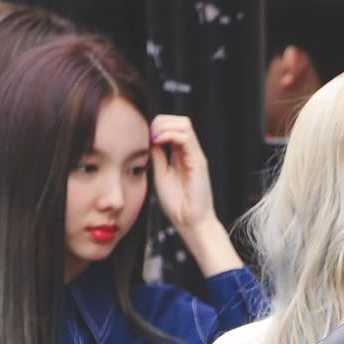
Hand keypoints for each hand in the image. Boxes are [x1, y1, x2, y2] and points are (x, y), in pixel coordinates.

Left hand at [150, 115, 240, 276]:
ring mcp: (195, 156)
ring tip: (154, 138)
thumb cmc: (177, 205)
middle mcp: (190, 153)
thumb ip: (157, 156)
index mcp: (181, 155)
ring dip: (165, 126)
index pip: (172, 127)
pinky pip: (186, 137)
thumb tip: (150, 139)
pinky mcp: (198, 162)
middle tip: (149, 135)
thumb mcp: (160, 174)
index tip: (145, 138)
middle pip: (178, 121)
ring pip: (183, 124)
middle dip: (160, 122)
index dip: (157, 126)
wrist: (190, 223)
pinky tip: (159, 142)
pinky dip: (170, 134)